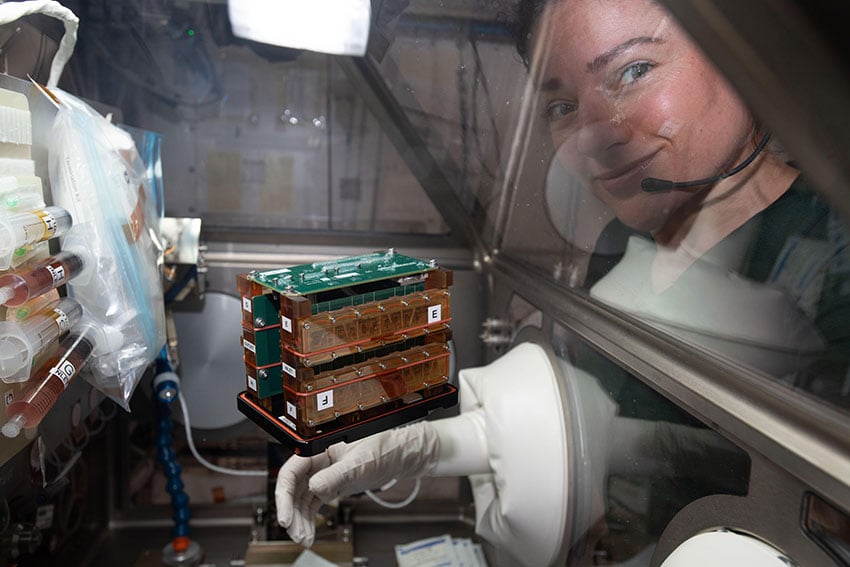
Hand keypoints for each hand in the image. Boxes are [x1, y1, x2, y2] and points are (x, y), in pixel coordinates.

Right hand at [275, 421, 440, 546]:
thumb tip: (315, 487)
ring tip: (305, 539)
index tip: (286, 518)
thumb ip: (337, 474)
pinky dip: (309, 519)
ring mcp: (321, 474)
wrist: (397, 455)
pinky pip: (312, 504)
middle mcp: (316, 461)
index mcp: (317, 448)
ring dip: (300, 520)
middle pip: (292, 489)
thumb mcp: (360, 462)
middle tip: (296, 533)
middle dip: (292, 513)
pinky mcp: (329, 485)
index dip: (284, 496)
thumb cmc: (381, 448)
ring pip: (301, 500)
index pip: (291, 472)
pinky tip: (310, 532)